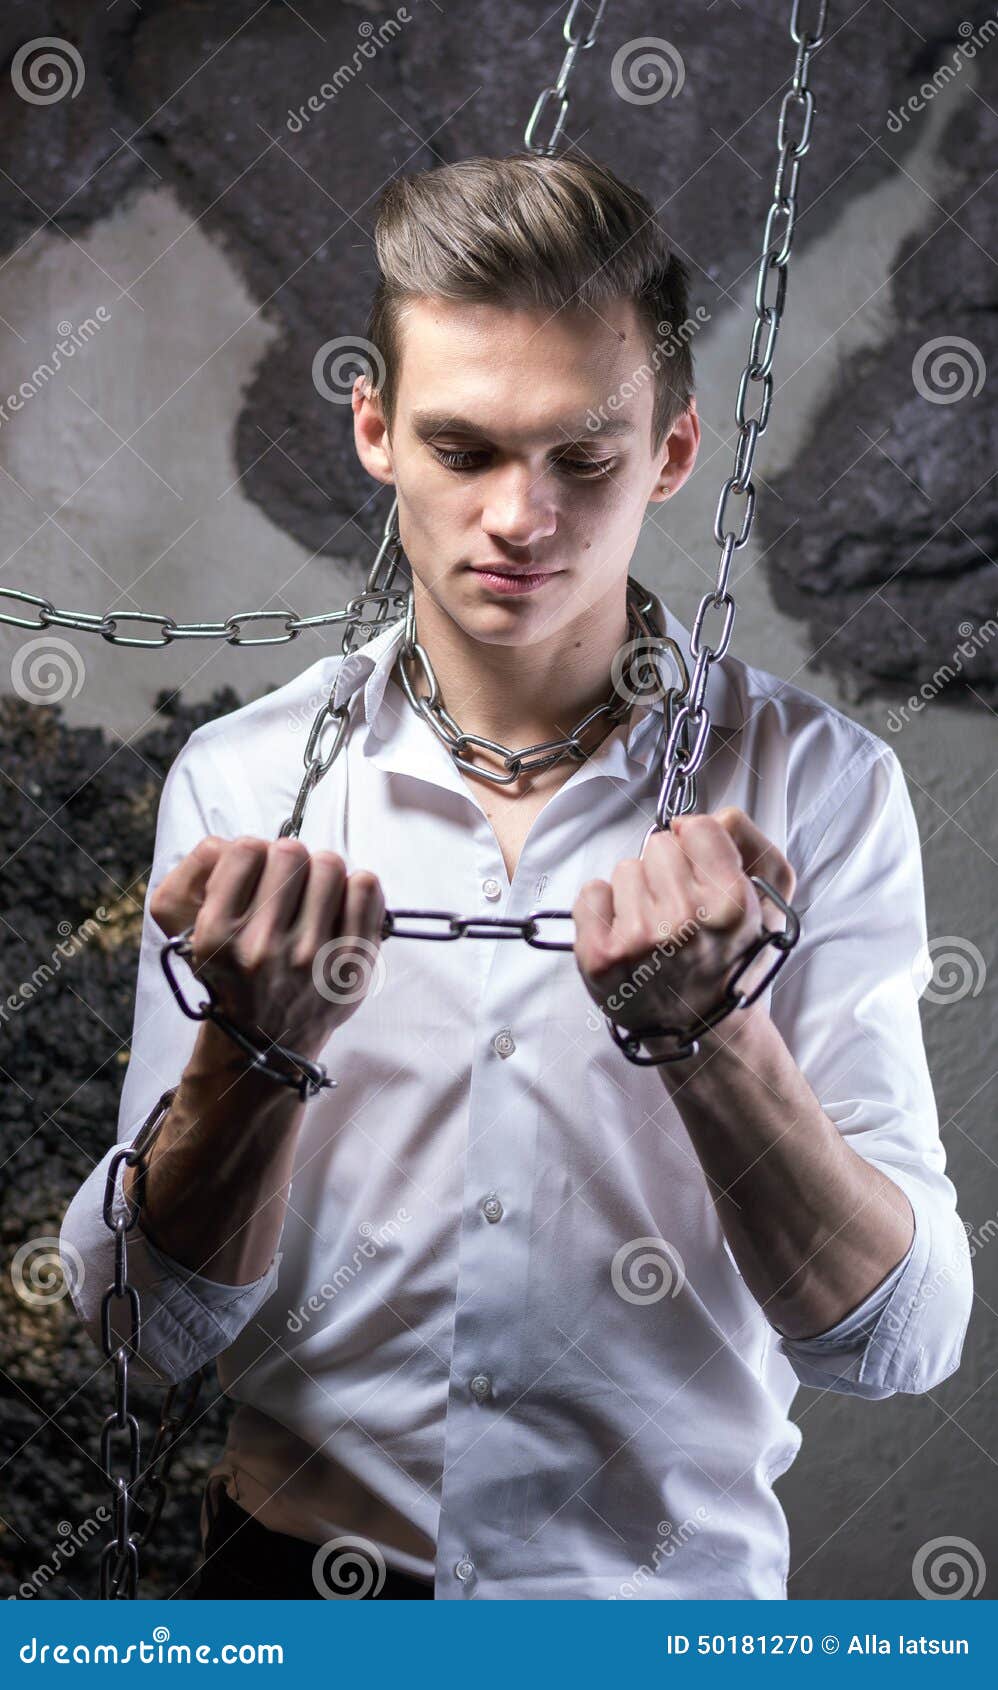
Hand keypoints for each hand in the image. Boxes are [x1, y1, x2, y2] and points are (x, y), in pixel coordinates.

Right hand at [150, 836, 385, 1060]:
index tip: (257, 871)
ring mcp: (310, 956)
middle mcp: (261, 946)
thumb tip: (238, 842)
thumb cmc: (232, 975)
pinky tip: (341, 904)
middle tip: (288, 883)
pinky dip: (356, 887)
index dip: (253, 852)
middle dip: (289, 859)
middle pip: (290, 851)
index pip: (244, 849)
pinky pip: (365, 887)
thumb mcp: (187, 931)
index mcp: (217, 934)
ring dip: (322, 872)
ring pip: (329, 865)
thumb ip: (197, 874)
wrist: (265, 1040)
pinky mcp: (351, 963)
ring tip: (314, 895)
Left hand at [572, 808, 795, 1044]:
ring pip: (624, 869)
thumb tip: (693, 819)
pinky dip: (602, 912)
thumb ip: (743, 840)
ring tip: (654, 932)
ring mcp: (640, 940)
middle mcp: (686, 922)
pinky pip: (591, 894)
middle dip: (665, 872)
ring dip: (635, 894)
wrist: (699, 1023)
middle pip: (657, 845)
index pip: (697, 826)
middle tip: (677, 914)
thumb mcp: (765, 897)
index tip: (697, 875)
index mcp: (731, 904)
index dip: (695, 847)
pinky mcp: (602, 955)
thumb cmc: (726, 956)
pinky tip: (625, 939)